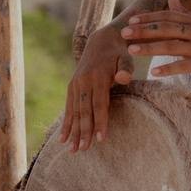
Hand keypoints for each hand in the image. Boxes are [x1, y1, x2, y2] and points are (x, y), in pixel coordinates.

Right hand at [59, 23, 133, 152]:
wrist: (102, 41)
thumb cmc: (120, 53)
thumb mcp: (127, 57)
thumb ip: (126, 69)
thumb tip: (123, 78)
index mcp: (97, 76)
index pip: (99, 104)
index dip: (100, 122)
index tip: (101, 139)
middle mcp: (83, 81)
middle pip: (84, 111)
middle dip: (84, 132)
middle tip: (84, 150)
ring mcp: (75, 84)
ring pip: (74, 112)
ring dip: (73, 132)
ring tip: (72, 150)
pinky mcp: (71, 87)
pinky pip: (68, 108)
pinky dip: (66, 123)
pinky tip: (63, 139)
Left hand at [121, 0, 190, 84]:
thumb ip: (185, 13)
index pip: (167, 17)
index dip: (148, 18)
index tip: (131, 20)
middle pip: (166, 28)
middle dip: (144, 30)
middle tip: (124, 33)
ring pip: (171, 46)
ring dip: (150, 48)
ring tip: (131, 50)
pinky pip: (183, 66)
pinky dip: (168, 68)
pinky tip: (154, 72)